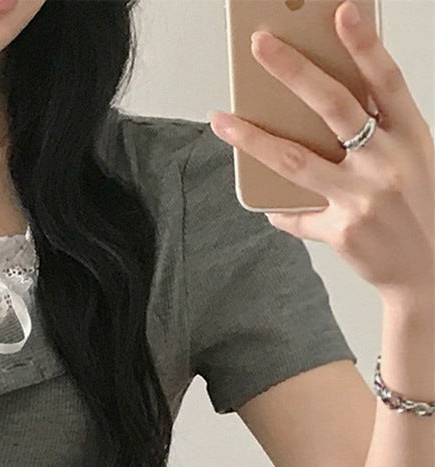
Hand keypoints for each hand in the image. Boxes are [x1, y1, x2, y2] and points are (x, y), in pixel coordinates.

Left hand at [207, 0, 433, 303]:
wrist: (429, 272)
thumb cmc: (417, 209)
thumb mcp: (412, 162)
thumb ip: (375, 138)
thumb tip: (316, 121)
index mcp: (410, 136)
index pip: (386, 80)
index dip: (364, 44)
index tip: (340, 12)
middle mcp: (387, 161)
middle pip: (333, 107)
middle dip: (294, 71)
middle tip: (262, 45)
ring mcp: (363, 196)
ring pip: (295, 159)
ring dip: (253, 138)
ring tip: (222, 121)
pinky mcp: (342, 230)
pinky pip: (297, 216)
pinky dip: (280, 212)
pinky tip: (268, 208)